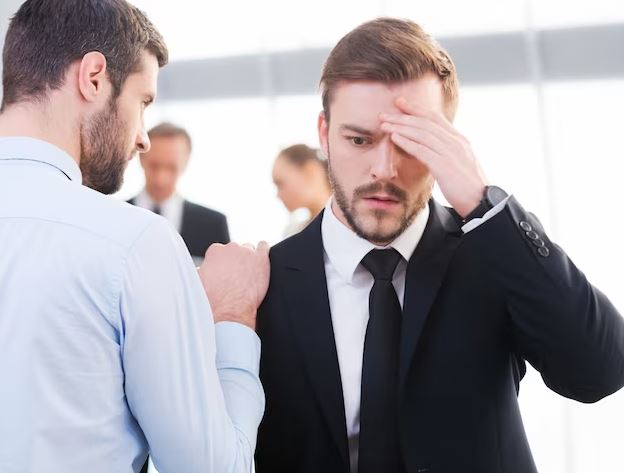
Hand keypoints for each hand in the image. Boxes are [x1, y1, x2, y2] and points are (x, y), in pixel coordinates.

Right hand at [198, 241, 269, 330]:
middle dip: (235, 260)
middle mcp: (231, 248)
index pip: (220, 251)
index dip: (222, 262)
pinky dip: (263, 251)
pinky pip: (264, 247)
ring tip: (248, 272)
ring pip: (249, 249)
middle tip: (235, 276)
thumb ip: (201, 270)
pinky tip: (260, 261)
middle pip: (235, 249)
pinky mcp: (261, 259)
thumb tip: (201, 270)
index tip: (224, 271)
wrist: (229, 310)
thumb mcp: (199, 282)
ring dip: (249, 258)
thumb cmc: (213, 299)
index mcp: (215, 252)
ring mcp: (247, 252)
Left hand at [380, 97, 487, 216]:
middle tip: (384, 113)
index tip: (400, 103)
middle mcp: (456, 142)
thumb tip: (432, 149)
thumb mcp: (459, 163)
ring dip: (400, 127)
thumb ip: (447, 153)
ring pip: (422, 133)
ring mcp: (451, 153)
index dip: (416, 109)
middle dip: (403, 116)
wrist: (482, 203)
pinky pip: (423, 150)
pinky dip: (407, 142)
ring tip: (384, 124)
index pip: (435, 118)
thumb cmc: (468, 187)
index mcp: (459, 140)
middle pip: (425, 122)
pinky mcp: (445, 166)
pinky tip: (394, 138)